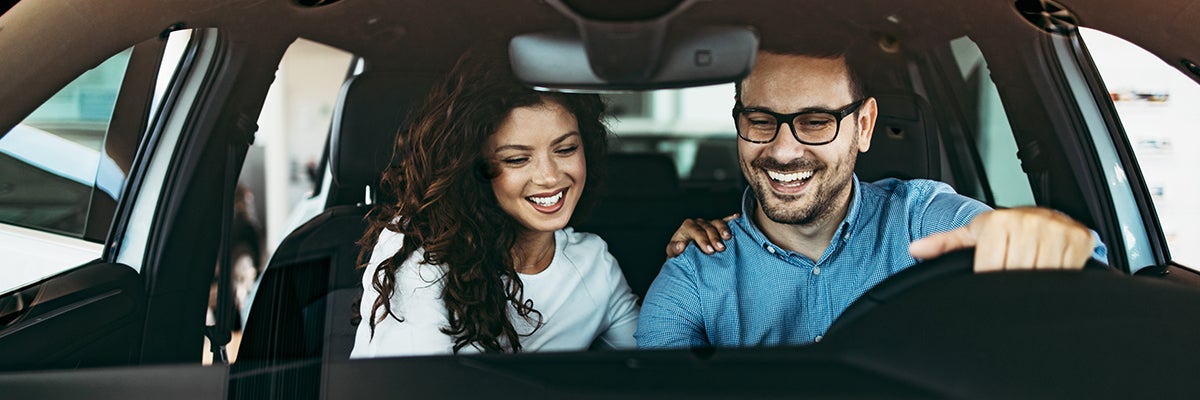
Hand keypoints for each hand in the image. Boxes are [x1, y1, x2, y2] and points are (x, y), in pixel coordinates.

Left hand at [665, 214, 738, 256]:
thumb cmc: (678, 254)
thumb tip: (681, 245)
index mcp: (687, 227)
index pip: (695, 230)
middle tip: (720, 249)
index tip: (709, 251)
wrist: (684, 254)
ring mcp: (709, 224)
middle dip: (714, 237)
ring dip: (723, 230)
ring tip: (728, 238)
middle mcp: (699, 223)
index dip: (703, 240)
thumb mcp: (672, 253)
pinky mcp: (717, 227)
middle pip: (708, 227)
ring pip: (717, 223)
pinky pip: (725, 221)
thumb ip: (674, 249)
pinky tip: (737, 217)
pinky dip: (731, 219)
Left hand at [908, 207, 1093, 271]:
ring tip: (1028, 279)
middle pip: (1016, 274)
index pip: (990, 269)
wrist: (1044, 217)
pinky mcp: (1080, 240)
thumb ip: (944, 244)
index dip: (988, 281)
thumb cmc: (1004, 230)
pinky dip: (1058, 280)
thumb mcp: (973, 234)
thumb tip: (915, 249)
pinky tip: (1048, 276)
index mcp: (997, 222)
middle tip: (1010, 282)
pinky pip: (1067, 272)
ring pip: (1041, 276)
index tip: (990, 282)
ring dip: (1034, 286)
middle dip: (1011, 284)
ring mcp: (1056, 230)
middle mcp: (1028, 222)